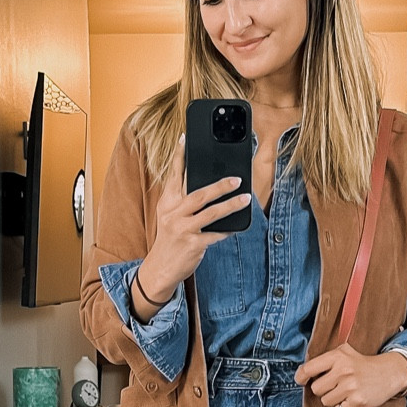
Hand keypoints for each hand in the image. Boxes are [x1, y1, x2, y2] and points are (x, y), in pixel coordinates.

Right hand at [132, 137, 249, 319]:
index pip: (173, 175)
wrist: (160, 268)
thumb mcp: (169, 216)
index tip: (185, 138)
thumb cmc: (170, 239)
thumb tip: (207, 185)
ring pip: (211, 213)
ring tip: (245, 198)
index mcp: (167, 203)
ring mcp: (183, 230)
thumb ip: (182, 200)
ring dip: (231, 205)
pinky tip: (238, 225)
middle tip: (237, 179)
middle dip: (220, 186)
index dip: (179, 156)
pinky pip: (216, 234)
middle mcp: (173, 214)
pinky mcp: (193, 245)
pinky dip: (228, 229)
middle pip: (199, 194)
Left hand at [294, 344, 406, 406]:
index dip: (301, 376)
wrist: (390, 372)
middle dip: (323, 389)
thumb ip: (326, 359)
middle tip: (335, 385)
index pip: (309, 368)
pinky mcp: (357, 401)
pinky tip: (352, 398)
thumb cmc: (364, 364)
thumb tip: (304, 371)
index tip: (301, 380)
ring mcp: (351, 387)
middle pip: (316, 389)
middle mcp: (343, 371)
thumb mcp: (346, 352)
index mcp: (338, 356)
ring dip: (333, 399)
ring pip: (326, 401)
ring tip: (345, 391)